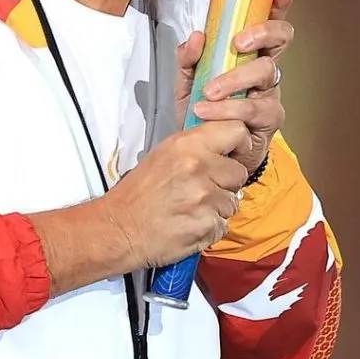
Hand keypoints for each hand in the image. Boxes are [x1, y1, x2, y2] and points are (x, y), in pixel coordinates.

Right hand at [101, 120, 251, 268]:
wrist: (120, 228)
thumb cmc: (139, 192)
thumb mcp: (164, 153)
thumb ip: (197, 145)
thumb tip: (225, 142)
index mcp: (188, 145)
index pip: (236, 130)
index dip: (238, 143)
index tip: (232, 153)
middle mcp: (199, 167)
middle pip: (240, 172)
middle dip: (226, 182)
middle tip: (203, 187)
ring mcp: (205, 199)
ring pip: (233, 201)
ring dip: (218, 206)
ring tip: (192, 206)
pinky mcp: (207, 226)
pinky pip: (223, 224)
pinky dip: (210, 226)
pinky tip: (190, 222)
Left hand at [176, 0, 293, 174]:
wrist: (203, 153)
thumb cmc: (202, 109)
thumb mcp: (186, 81)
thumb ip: (188, 58)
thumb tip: (197, 36)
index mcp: (248, 53)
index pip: (268, 23)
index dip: (279, 4)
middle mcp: (265, 69)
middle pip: (280, 40)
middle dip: (261, 33)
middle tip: (236, 42)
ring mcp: (271, 94)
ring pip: (265, 73)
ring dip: (234, 79)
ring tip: (208, 92)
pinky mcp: (269, 120)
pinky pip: (253, 108)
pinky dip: (228, 108)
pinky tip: (206, 111)